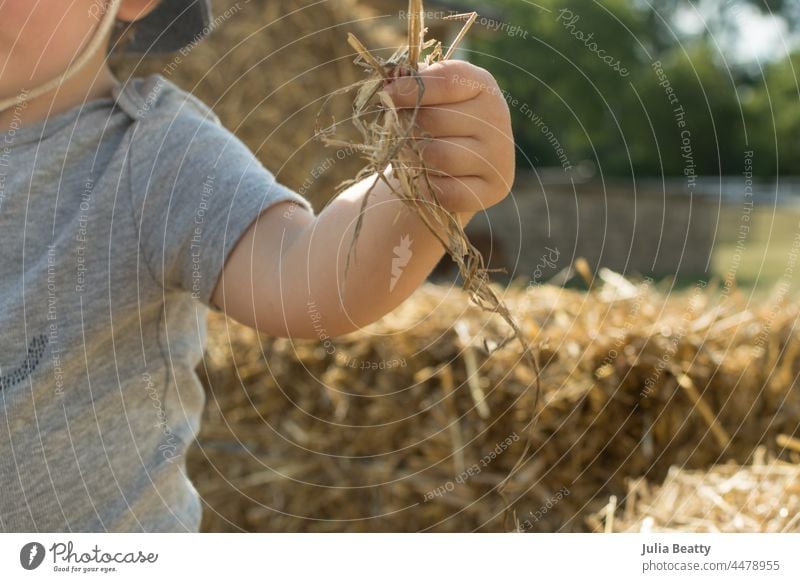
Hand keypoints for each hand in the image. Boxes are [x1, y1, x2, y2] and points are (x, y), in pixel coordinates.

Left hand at [383, 60, 514, 213]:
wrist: (453, 169)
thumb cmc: (434, 123)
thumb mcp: (426, 96)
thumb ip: (410, 82)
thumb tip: (390, 81)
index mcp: (482, 86)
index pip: (448, 82)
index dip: (412, 88)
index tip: (388, 95)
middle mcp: (497, 118)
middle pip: (436, 120)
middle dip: (411, 128)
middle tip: (403, 134)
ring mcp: (498, 156)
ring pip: (441, 156)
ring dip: (417, 158)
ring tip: (414, 155)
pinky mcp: (493, 190)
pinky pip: (449, 191)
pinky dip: (428, 188)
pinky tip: (424, 181)